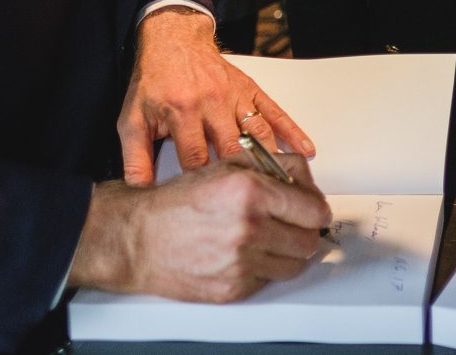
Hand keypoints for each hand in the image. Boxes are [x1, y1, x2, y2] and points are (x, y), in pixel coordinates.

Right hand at [69, 153, 332, 301]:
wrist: (138, 239)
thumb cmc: (177, 202)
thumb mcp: (227, 166)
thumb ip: (274, 167)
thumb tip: (306, 179)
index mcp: (251, 192)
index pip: (313, 209)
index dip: (317, 209)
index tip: (314, 210)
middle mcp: (249, 228)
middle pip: (309, 240)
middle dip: (305, 231)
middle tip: (293, 224)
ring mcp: (241, 263)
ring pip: (294, 265)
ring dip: (288, 252)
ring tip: (268, 239)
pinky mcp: (233, 289)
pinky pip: (269, 280)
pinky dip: (264, 269)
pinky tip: (246, 254)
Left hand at [119, 8, 314, 186]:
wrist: (174, 41)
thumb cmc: (153, 82)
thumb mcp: (133, 120)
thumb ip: (135, 158)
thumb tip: (138, 193)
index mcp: (182, 112)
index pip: (196, 158)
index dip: (203, 185)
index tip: (212, 207)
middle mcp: (212, 103)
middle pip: (232, 149)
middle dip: (243, 179)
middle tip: (255, 204)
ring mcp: (234, 96)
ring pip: (258, 133)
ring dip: (271, 160)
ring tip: (282, 187)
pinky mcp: (250, 89)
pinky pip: (275, 112)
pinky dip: (292, 131)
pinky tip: (304, 151)